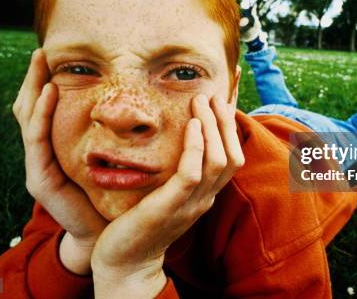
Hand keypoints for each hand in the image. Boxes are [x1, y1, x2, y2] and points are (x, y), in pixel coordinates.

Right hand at [12, 49, 107, 273]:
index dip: (46, 81)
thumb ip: (109, 132)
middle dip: (34, 78)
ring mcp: (37, 165)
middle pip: (30, 108)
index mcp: (56, 147)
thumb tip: (133, 101)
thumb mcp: (108, 156)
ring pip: (28, 118)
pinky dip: (42, 114)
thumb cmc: (110, 194)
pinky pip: (37, 140)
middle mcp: (42, 153)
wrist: (104, 233)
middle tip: (42, 51)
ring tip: (41, 62)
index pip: (45, 108)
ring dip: (34, 88)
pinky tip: (50, 93)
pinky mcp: (40, 179)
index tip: (55, 55)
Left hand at [90, 94, 244, 297]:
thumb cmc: (141, 223)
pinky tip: (190, 125)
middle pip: (232, 156)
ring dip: (211, 127)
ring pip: (217, 160)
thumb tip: (181, 142)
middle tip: (212, 95)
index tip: (222, 103)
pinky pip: (192, 173)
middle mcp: (205, 199)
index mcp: (206, 195)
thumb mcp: (166, 194)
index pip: (232, 158)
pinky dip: (195, 146)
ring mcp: (191, 204)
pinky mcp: (170, 207)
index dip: (230, 130)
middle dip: (225, 122)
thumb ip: (178, 173)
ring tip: (200, 101)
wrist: (124, 262)